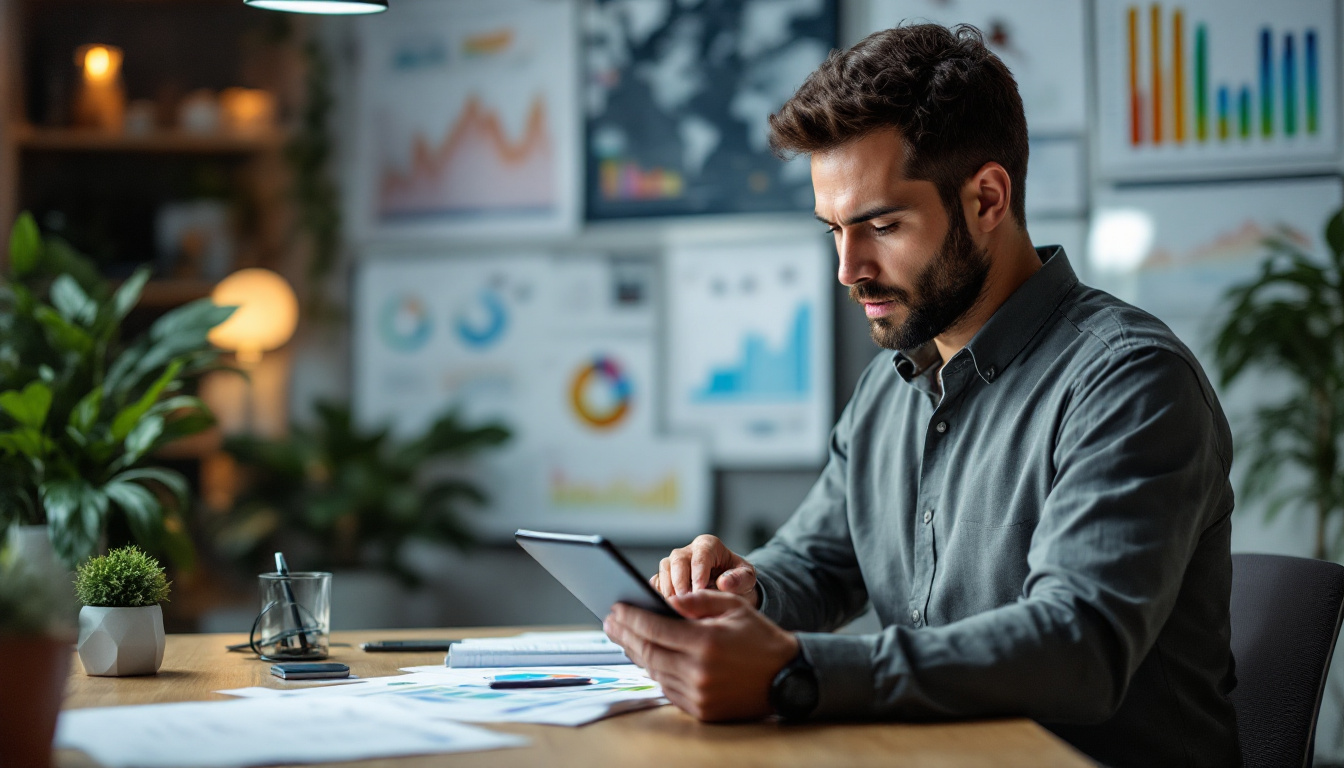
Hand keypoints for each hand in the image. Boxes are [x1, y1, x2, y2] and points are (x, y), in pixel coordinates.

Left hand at [603, 590, 798, 721]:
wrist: (787, 678)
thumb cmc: (759, 638)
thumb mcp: (735, 607)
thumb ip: (700, 599)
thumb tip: (667, 600)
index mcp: (706, 642)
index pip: (655, 628)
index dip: (631, 617)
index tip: (616, 608)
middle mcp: (699, 671)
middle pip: (648, 651)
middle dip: (625, 635)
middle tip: (610, 622)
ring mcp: (698, 694)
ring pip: (655, 671)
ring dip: (637, 653)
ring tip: (625, 638)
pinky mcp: (700, 710)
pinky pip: (668, 689)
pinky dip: (656, 672)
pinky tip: (648, 658)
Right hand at [652, 534, 758, 606]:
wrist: (729, 589)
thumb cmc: (737, 580)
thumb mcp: (747, 578)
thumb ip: (740, 579)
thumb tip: (723, 582)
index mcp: (708, 545)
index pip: (701, 556)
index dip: (698, 573)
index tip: (699, 591)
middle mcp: (688, 551)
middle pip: (677, 560)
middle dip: (679, 581)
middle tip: (684, 600)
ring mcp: (674, 563)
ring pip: (664, 569)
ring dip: (667, 588)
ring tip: (674, 606)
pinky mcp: (665, 577)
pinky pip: (656, 582)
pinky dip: (659, 593)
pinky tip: (665, 608)